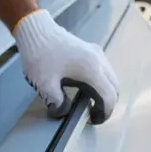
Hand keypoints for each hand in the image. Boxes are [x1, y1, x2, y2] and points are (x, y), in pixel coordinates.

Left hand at [14, 10, 120, 124]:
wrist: (36, 30)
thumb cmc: (40, 55)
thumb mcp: (44, 84)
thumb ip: (56, 102)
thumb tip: (64, 111)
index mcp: (91, 71)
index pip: (109, 97)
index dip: (104, 113)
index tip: (93, 121)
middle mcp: (99, 61)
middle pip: (114, 88)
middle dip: (107, 104)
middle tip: (93, 114)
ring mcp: (96, 53)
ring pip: (111, 78)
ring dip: (106, 92)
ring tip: (90, 103)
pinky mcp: (91, 49)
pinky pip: (104, 70)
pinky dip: (102, 82)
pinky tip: (87, 87)